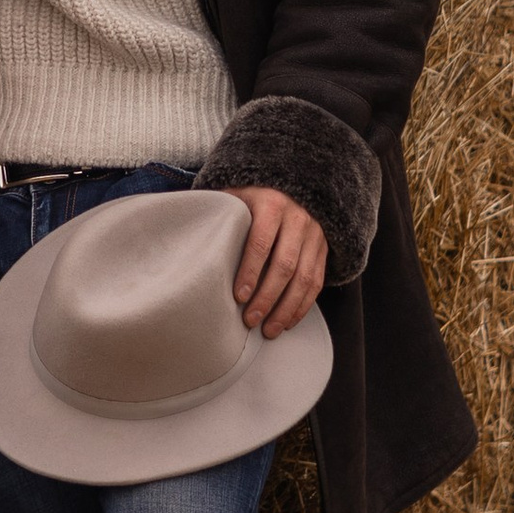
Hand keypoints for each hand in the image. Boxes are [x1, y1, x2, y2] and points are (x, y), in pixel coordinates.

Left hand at [230, 189, 327, 338]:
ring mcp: (314, 233)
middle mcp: (298, 217)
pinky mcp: (323, 248)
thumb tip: (191, 243)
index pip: (261, 242)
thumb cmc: (250, 196)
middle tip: (251, 320)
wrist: (289, 182)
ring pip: (305, 278)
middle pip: (285, 265)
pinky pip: (317, 281)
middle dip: (268, 297)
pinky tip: (288, 321)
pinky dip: (303, 305)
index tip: (239, 297)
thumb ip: (220, 216)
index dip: (250, 272)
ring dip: (286, 308)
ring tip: (269, 330)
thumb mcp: (234, 196)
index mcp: (271, 203)